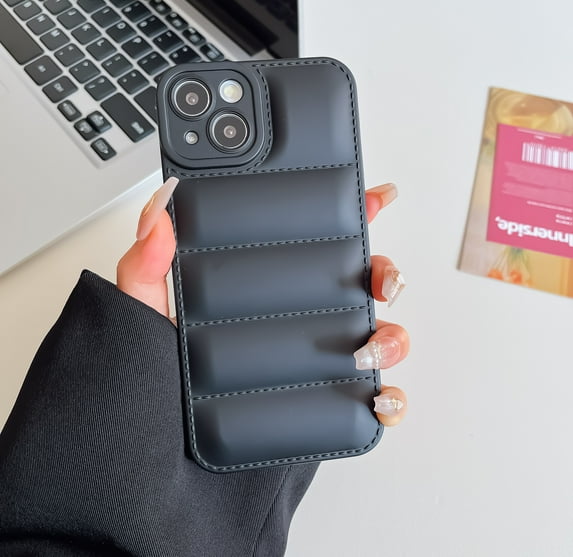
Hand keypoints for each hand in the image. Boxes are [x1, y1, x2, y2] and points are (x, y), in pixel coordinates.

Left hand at [117, 179, 408, 425]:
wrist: (164, 459)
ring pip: (378, 338)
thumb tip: (159, 212)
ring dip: (393, 337)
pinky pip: (374, 402)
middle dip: (385, 275)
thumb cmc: (155, 382)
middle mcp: (297, 321)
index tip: (373, 198)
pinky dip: (392, 400)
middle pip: (360, 285)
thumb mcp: (146, 312)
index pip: (315, 243)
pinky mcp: (325, 406)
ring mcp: (316, 363)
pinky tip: (381, 397)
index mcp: (265, 289)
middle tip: (381, 280)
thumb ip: (146, 264)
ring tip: (371, 346)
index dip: (350, 216)